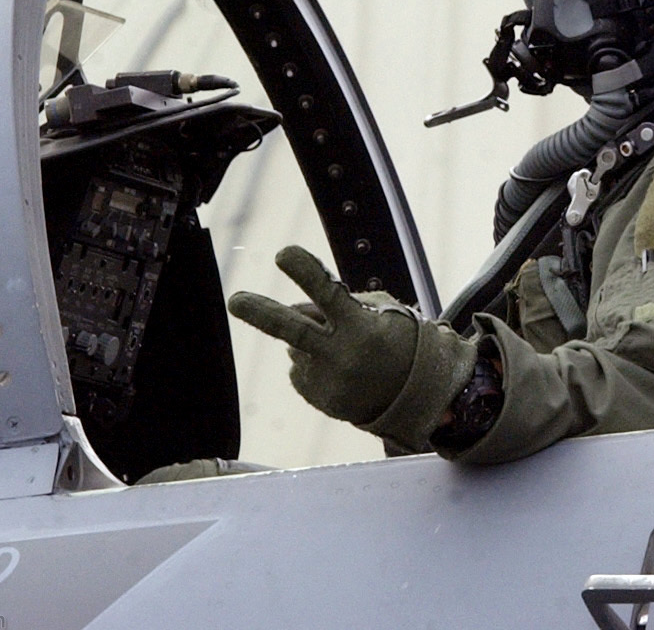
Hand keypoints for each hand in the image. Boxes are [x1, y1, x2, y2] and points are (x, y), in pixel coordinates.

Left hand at [227, 246, 419, 426]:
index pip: (329, 293)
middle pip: (294, 331)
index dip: (305, 272)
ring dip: (311, 342)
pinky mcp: (320, 399)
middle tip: (235, 300)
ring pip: (297, 347)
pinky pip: (300, 370)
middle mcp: (343, 356)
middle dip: (261, 314)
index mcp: (363, 328)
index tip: (283, 254)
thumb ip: (335, 305)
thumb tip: (292, 308)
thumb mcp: (381, 312)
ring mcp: (329, 382)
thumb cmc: (399, 341)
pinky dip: (313, 363)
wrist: (418, 395)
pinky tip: (341, 368)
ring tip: (346, 350)